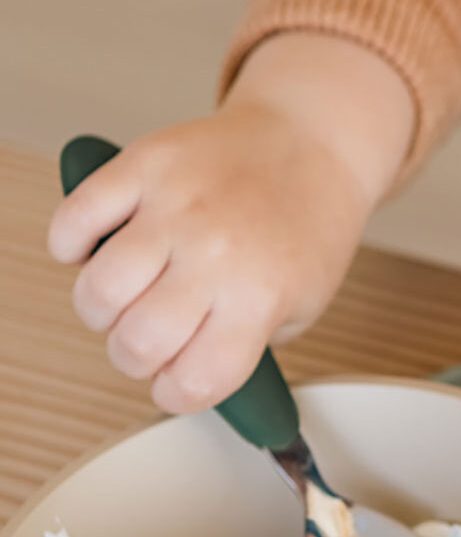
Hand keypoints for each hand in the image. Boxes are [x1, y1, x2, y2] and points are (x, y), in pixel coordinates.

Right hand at [46, 34, 413, 414]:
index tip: (176, 383)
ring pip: (98, 290)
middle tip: (152, 337)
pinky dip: (71, 244)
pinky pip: (76, 218)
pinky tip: (98, 249)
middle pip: (136, 342)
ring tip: (128, 295)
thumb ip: (249, 344)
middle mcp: (216, 253)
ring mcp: (177, 207)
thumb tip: (186, 376)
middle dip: (134, 357)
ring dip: (101, 309)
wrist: (312, 143)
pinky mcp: (145, 166)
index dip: (176, 393)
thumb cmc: (306, 227)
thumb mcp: (305, 303)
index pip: (194, 381)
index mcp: (261, 295)